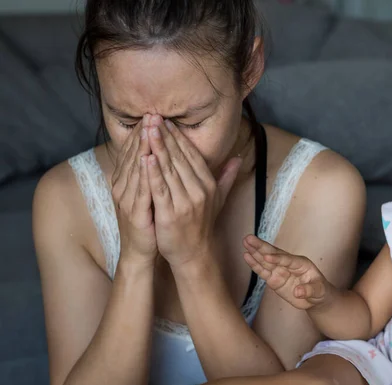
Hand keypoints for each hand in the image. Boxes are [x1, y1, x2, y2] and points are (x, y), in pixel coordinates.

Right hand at [111, 116, 156, 266]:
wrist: (140, 251)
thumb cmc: (148, 221)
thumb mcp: (151, 194)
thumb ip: (155, 174)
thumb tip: (160, 154)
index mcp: (128, 181)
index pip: (135, 152)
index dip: (143, 133)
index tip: (154, 114)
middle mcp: (124, 186)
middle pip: (133, 155)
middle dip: (143, 134)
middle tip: (151, 113)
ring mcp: (127, 199)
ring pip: (135, 169)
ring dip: (142, 148)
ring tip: (149, 128)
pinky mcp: (134, 212)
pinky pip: (139, 190)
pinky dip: (143, 174)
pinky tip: (148, 159)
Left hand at [145, 115, 241, 266]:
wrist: (193, 252)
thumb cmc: (201, 224)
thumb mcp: (218, 198)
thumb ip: (226, 176)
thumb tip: (238, 157)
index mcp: (208, 185)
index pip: (192, 155)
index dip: (178, 138)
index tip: (166, 121)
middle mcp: (199, 191)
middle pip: (179, 158)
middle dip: (165, 136)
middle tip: (153, 117)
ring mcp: (185, 202)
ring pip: (169, 170)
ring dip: (157, 148)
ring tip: (147, 129)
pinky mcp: (170, 213)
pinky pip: (160, 189)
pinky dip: (152, 172)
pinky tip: (145, 157)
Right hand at [242, 235, 330, 309]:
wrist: (315, 298)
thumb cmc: (320, 291)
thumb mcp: (319, 291)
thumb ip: (309, 290)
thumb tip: (297, 292)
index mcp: (301, 263)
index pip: (287, 259)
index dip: (277, 258)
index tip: (267, 257)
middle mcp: (289, 264)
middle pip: (273, 254)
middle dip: (261, 247)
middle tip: (249, 238)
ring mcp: (280, 271)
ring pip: (265, 260)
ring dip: (255, 252)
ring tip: (245, 242)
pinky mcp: (274, 279)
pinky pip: (263, 271)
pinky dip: (254, 264)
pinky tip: (246, 256)